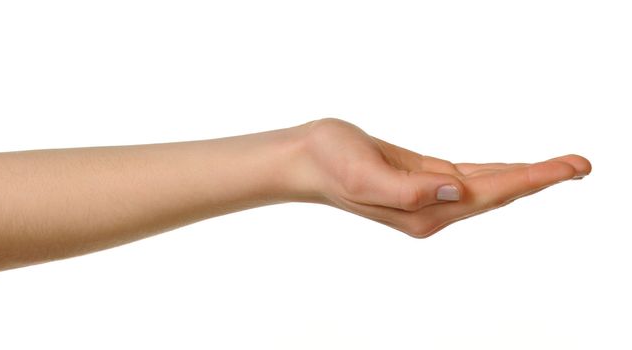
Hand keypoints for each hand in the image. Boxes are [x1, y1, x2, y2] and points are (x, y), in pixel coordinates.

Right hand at [300, 118, 591, 237]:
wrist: (307, 159)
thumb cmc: (330, 163)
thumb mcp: (364, 174)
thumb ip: (409, 189)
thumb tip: (456, 191)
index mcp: (422, 211)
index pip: (488, 193)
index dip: (531, 178)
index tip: (568, 167)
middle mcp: (431, 209)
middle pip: (497, 193)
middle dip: (540, 178)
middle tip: (582, 164)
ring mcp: (428, 197)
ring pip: (487, 186)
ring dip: (525, 176)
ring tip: (562, 166)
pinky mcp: (422, 181)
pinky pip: (469, 178)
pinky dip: (497, 173)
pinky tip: (514, 171)